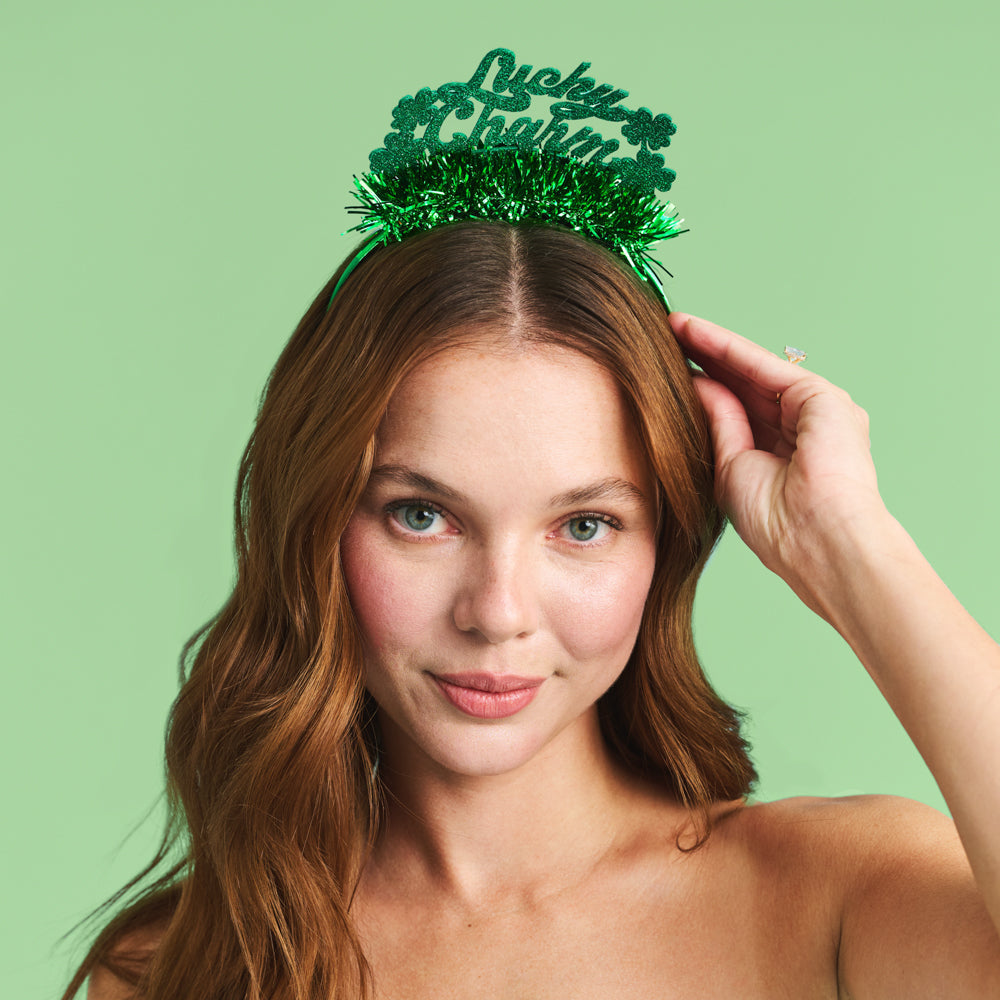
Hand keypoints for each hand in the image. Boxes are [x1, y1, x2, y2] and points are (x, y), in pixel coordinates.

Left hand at [668, 312, 886, 606]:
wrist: (815, 539)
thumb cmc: (774, 522)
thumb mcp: (730, 467)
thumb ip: (718, 422)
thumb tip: (697, 383)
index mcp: (782, 452)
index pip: (736, 408)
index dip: (703, 386)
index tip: (666, 367)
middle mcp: (802, 426)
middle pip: (743, 383)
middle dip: (704, 359)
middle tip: (664, 333)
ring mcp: (814, 410)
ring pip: (751, 369)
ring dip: (710, 345)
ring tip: (672, 325)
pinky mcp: (821, 396)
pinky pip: (763, 365)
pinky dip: (727, 347)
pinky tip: (694, 332)